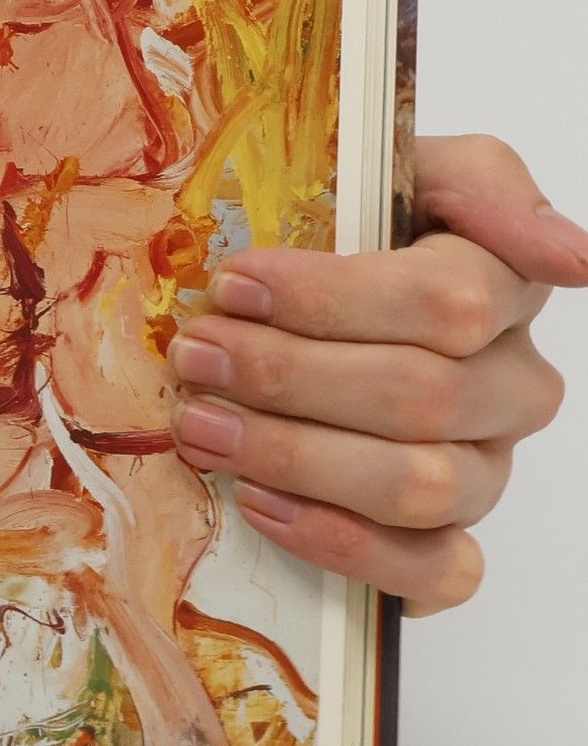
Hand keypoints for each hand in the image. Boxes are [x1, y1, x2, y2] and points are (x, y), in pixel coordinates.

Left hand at [167, 135, 580, 615]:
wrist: (299, 317)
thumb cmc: (348, 242)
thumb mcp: (402, 173)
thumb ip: (480, 183)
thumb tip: (571, 254)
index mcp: (506, 293)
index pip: (450, 302)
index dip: (332, 297)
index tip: (234, 283)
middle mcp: (509, 389)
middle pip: (420, 396)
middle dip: (289, 375)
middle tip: (195, 355)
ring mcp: (483, 471)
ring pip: (420, 485)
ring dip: (294, 456)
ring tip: (200, 426)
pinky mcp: (447, 545)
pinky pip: (433, 571)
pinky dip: (341, 544)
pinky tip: (258, 503)